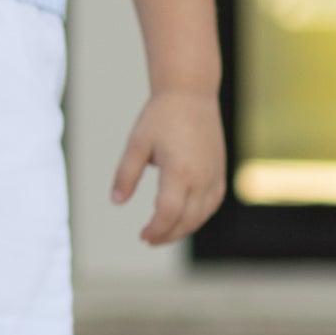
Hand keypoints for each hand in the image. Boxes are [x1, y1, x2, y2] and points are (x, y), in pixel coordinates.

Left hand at [111, 89, 225, 245]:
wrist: (190, 95)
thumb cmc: (160, 117)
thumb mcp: (137, 144)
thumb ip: (125, 174)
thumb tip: (116, 201)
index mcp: (180, 171)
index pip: (169, 212)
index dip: (156, 229)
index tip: (142, 236)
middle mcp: (202, 177)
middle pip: (187, 219)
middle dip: (167, 234)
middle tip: (148, 239)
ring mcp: (214, 175)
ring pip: (202, 214)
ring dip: (183, 229)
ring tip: (163, 233)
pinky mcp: (220, 172)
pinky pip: (212, 203)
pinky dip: (198, 216)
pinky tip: (184, 219)